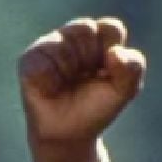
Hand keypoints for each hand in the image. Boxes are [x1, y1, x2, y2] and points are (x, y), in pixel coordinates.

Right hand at [17, 17, 145, 161]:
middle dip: (91, 58)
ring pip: (63, 46)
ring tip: (67, 84)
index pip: (111, 28)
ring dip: (70, 70)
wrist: (70, 133)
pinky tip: (51, 89)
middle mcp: (73, 36)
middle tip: (86, 77)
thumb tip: (115, 53)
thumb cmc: (96, 106)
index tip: (110, 71)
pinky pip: (43, 64)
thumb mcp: (124, 90)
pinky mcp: (29, 59)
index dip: (113, 51)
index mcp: (100, 40)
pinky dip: (51, 82)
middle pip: (85, 29)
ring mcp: (49, 44)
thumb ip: (132, 68)